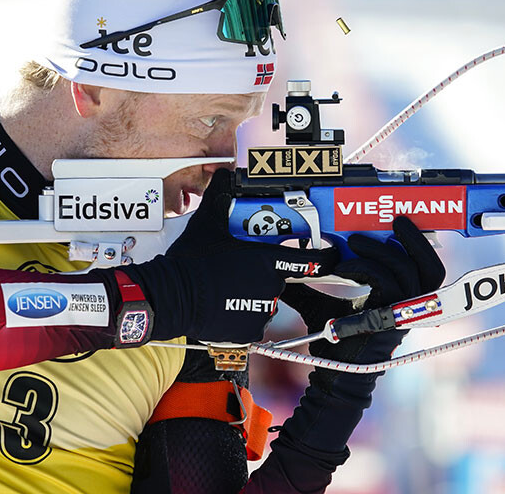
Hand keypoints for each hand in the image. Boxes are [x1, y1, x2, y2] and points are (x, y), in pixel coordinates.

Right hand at [122, 169, 338, 343]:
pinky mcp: (250, 330)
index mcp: (268, 260)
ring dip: (253, 295)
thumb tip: (222, 175)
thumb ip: (220, 196)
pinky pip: (254, 321)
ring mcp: (262, 310)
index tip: (332, 255)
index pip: (311, 260)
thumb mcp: (207, 223)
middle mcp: (271, 286)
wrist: (173, 296)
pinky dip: (243, 315)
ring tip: (227, 290)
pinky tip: (225, 306)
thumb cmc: (192, 261)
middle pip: (279, 279)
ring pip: (266, 301)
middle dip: (264, 274)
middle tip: (240, 271)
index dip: (325, 257)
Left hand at [277, 217, 444, 453]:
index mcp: (398, 299)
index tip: (392, 225)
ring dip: (384, 250)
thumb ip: (309, 287)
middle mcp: (406, 306)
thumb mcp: (320, 306)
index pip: (422, 268)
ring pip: (410, 271)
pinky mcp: (390, 318)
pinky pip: (387, 282)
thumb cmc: (333, 343)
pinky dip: (365, 268)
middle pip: (432, 269)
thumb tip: (284, 270)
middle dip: (417, 240)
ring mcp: (401, 313)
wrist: (332, 373)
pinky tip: (343, 266)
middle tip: (397, 221)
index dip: (414, 245)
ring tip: (358, 240)